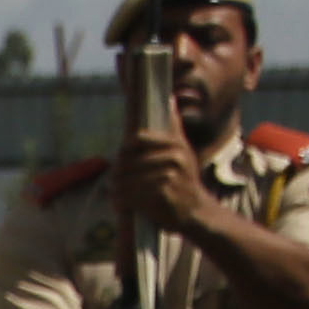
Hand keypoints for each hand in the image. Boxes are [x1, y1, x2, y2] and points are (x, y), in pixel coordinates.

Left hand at [112, 119, 209, 236]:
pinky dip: (122, 201)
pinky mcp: (162, 193)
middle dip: (118, 172)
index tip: (123, 160)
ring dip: (117, 189)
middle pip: (129, 160)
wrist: (195, 210)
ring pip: (128, 179)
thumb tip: (169, 98)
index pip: (138, 139)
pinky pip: (132, 195)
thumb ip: (173, 127)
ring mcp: (169, 175)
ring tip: (115, 193)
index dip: (126, 150)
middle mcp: (175, 156)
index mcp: (176, 144)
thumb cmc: (184, 179)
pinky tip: (121, 204)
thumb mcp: (182, 150)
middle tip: (113, 181)